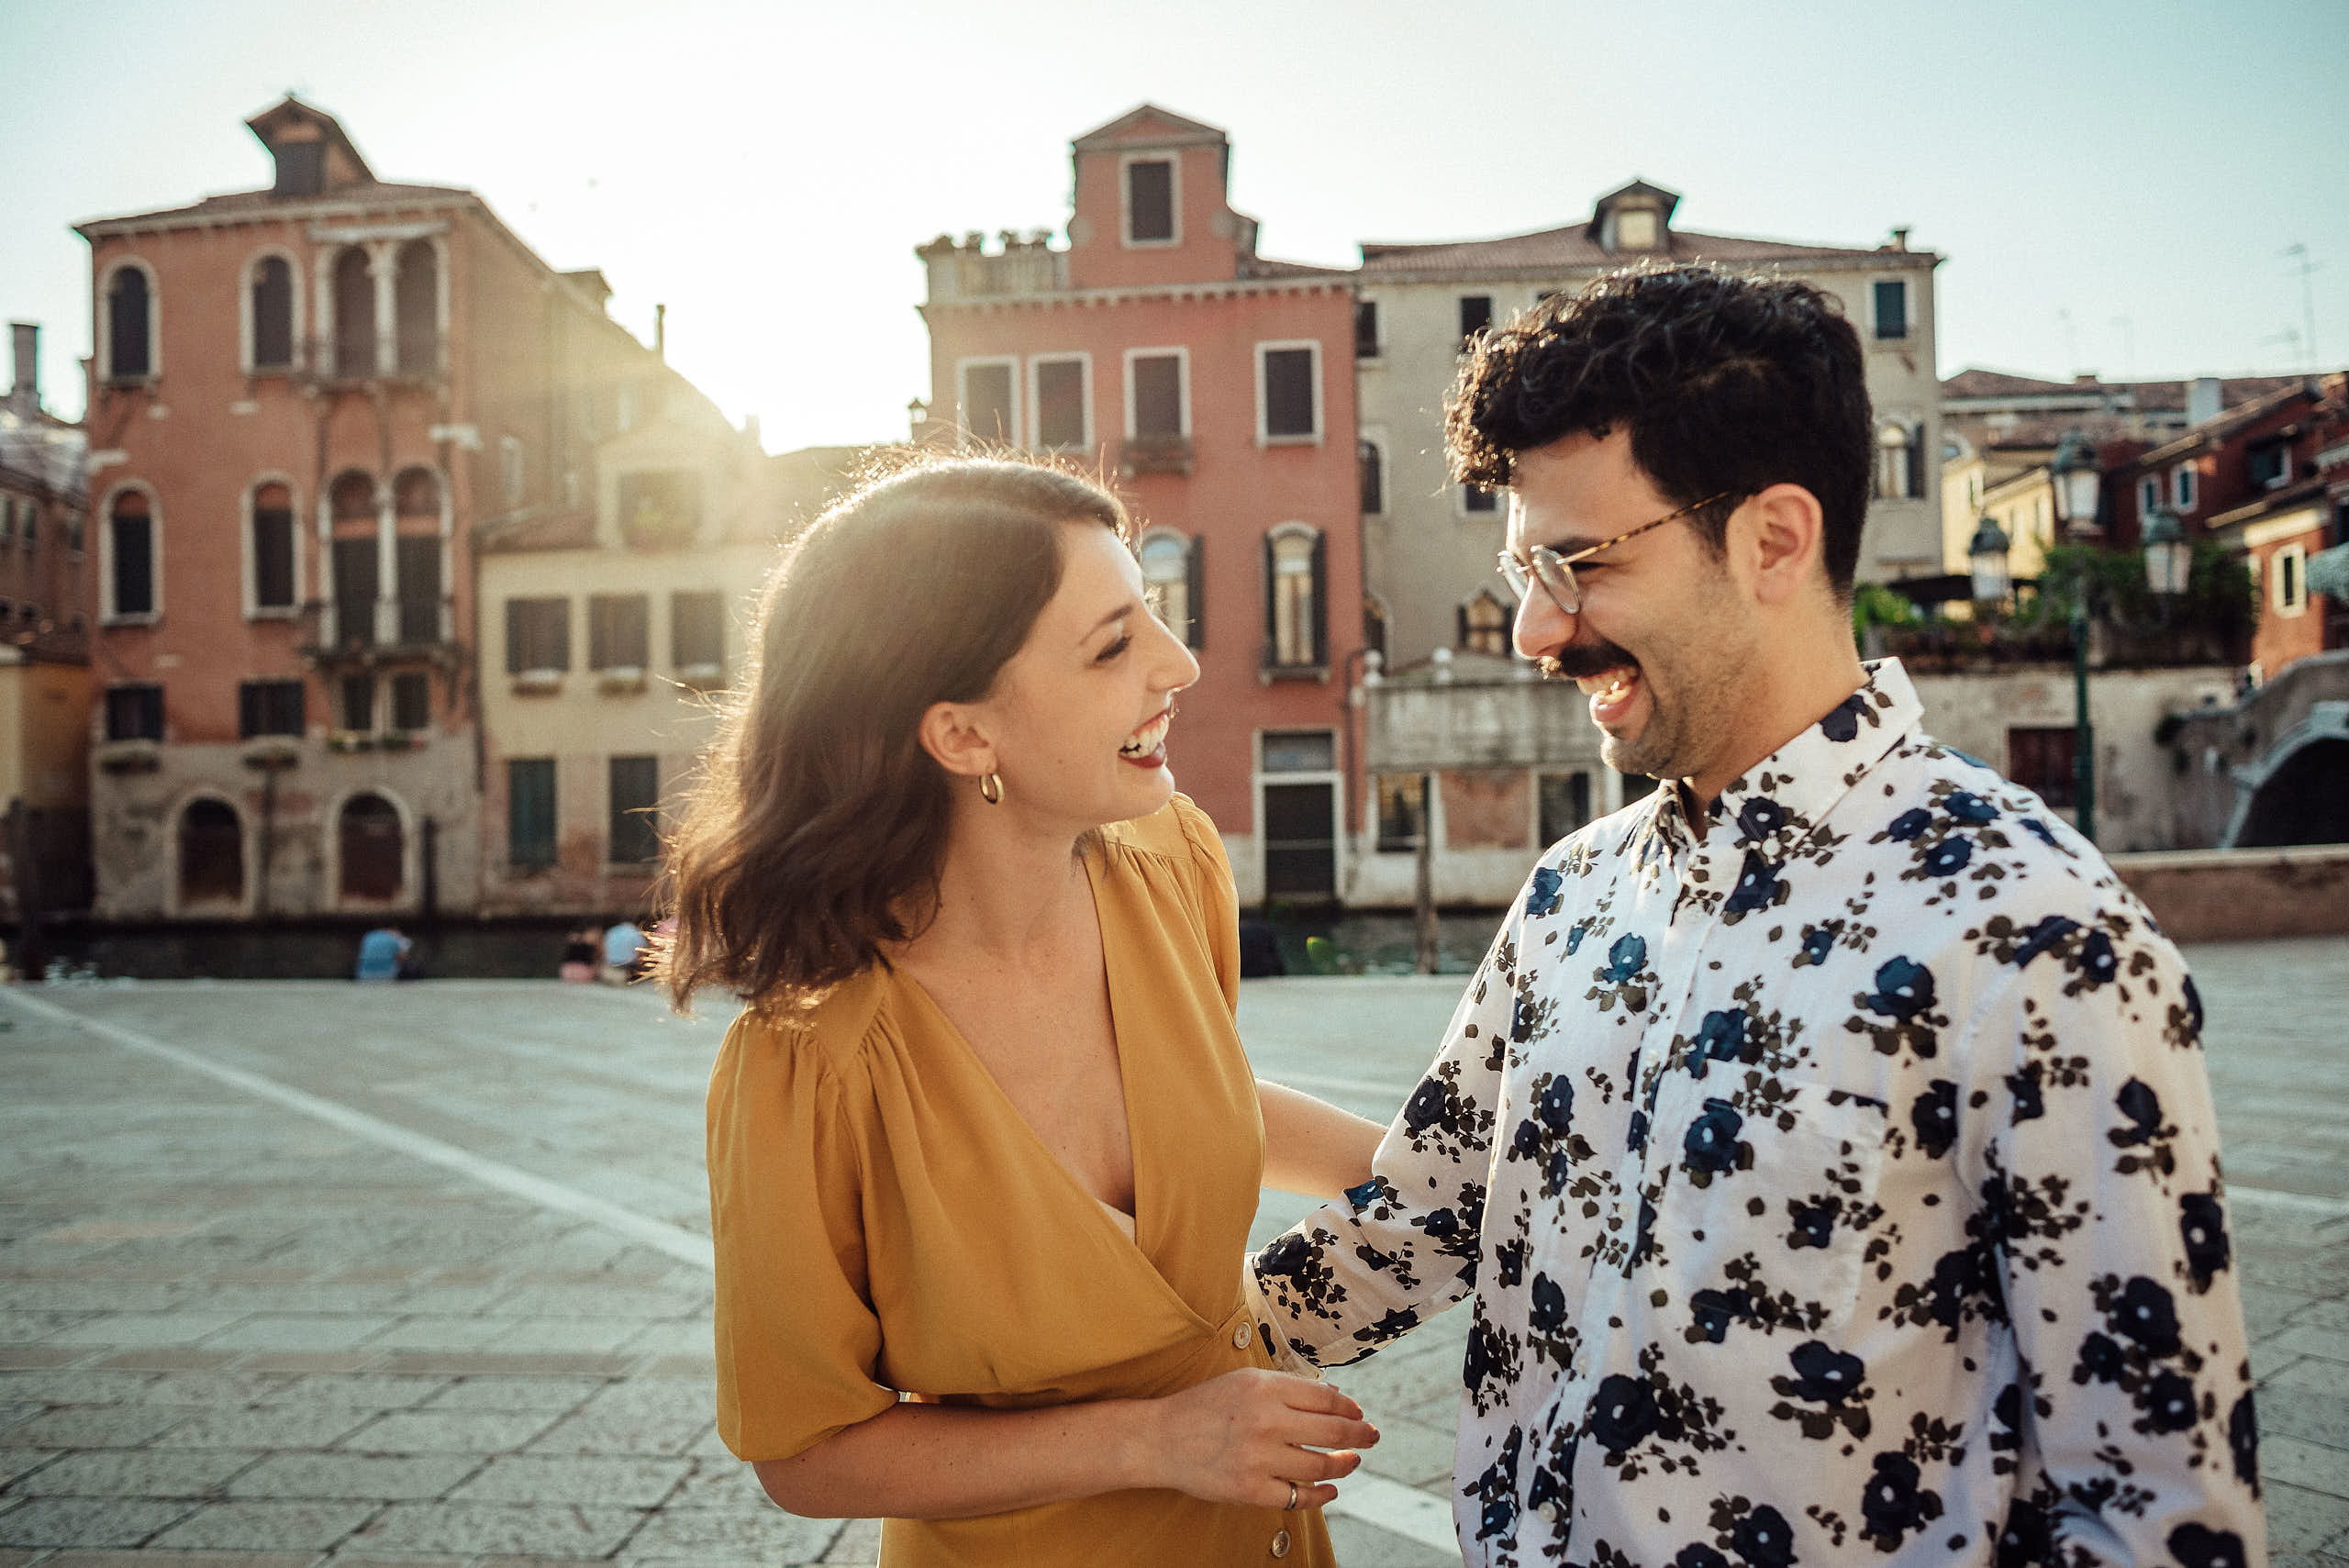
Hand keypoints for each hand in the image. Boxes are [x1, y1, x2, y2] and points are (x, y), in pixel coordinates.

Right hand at [1141, 1369, 1376, 1509]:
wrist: (1161, 1439)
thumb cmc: (1205, 1406)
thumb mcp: (1245, 1381)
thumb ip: (1289, 1387)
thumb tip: (1336, 1399)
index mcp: (1265, 1388)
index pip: (1326, 1399)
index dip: (1350, 1409)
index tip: (1358, 1414)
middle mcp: (1265, 1421)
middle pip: (1333, 1432)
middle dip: (1361, 1435)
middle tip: (1373, 1436)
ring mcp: (1258, 1458)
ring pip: (1321, 1466)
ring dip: (1345, 1464)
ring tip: (1353, 1461)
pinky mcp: (1250, 1490)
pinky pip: (1299, 1497)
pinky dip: (1322, 1495)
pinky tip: (1331, 1489)